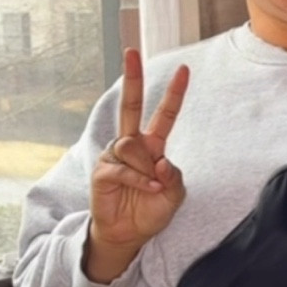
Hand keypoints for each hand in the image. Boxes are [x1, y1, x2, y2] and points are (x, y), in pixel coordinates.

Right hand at [85, 50, 189, 279]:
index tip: (185, 69)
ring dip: (146, 168)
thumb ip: (174, 177)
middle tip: (131, 51)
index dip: (174, 94)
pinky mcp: (102, 170)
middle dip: (132, 77)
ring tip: (151, 186)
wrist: (128, 235)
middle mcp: (132, 145)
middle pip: (131, 105)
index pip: (164, 115)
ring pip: (132, 145)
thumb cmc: (150, 211)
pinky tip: (147, 188)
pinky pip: (123, 167)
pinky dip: (139, 179)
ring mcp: (114, 155)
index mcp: (152, 146)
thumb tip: (161, 160)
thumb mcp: (174, 196)